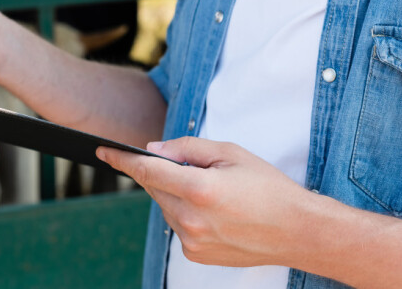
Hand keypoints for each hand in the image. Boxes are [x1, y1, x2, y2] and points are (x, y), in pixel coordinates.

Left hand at [96, 137, 318, 267]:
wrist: (299, 232)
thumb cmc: (269, 188)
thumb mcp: (230, 153)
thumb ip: (186, 147)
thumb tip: (154, 150)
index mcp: (199, 189)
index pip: (147, 169)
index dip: (121, 158)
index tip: (103, 150)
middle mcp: (190, 218)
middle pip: (154, 187)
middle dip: (161, 172)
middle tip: (188, 167)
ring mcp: (191, 240)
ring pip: (165, 206)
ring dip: (175, 193)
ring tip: (211, 192)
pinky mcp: (195, 254)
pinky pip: (177, 225)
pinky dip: (185, 213)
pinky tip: (214, 212)